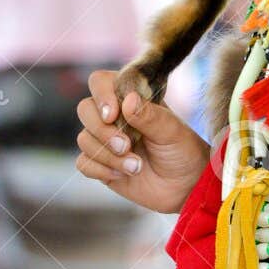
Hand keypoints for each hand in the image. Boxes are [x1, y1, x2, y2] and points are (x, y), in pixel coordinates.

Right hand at [76, 68, 211, 212]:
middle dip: (102, 130)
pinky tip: (124, 174)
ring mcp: (104, 140)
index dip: (102, 96)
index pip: (101, 82)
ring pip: (84, 139)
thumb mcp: (173, 132)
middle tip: (126, 146)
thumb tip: (128, 100)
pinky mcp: (100, 163)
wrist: (185, 186)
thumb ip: (151, 116)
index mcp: (131, 97)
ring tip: (136, 166)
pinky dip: (101, 170)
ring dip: (108, 155)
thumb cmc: (183, 151)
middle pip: (85, 109)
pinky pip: (84, 162)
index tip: (113, 115)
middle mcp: (114, 116)